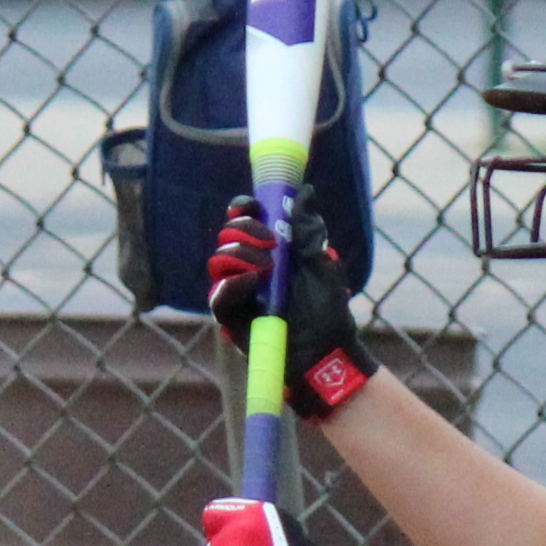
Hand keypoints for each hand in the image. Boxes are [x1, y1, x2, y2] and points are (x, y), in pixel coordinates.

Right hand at [208, 195, 369, 417]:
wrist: (327, 353)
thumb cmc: (327, 312)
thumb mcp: (321, 264)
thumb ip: (308, 229)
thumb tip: (306, 192)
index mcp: (269, 251)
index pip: (245, 221)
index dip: (244, 209)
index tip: (253, 206)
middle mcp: (249, 268)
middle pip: (228, 236)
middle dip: (245, 230)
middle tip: (270, 240)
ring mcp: (238, 293)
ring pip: (218, 262)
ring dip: (240, 255)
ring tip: (267, 269)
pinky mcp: (231, 319)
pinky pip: (218, 296)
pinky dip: (232, 284)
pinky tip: (252, 282)